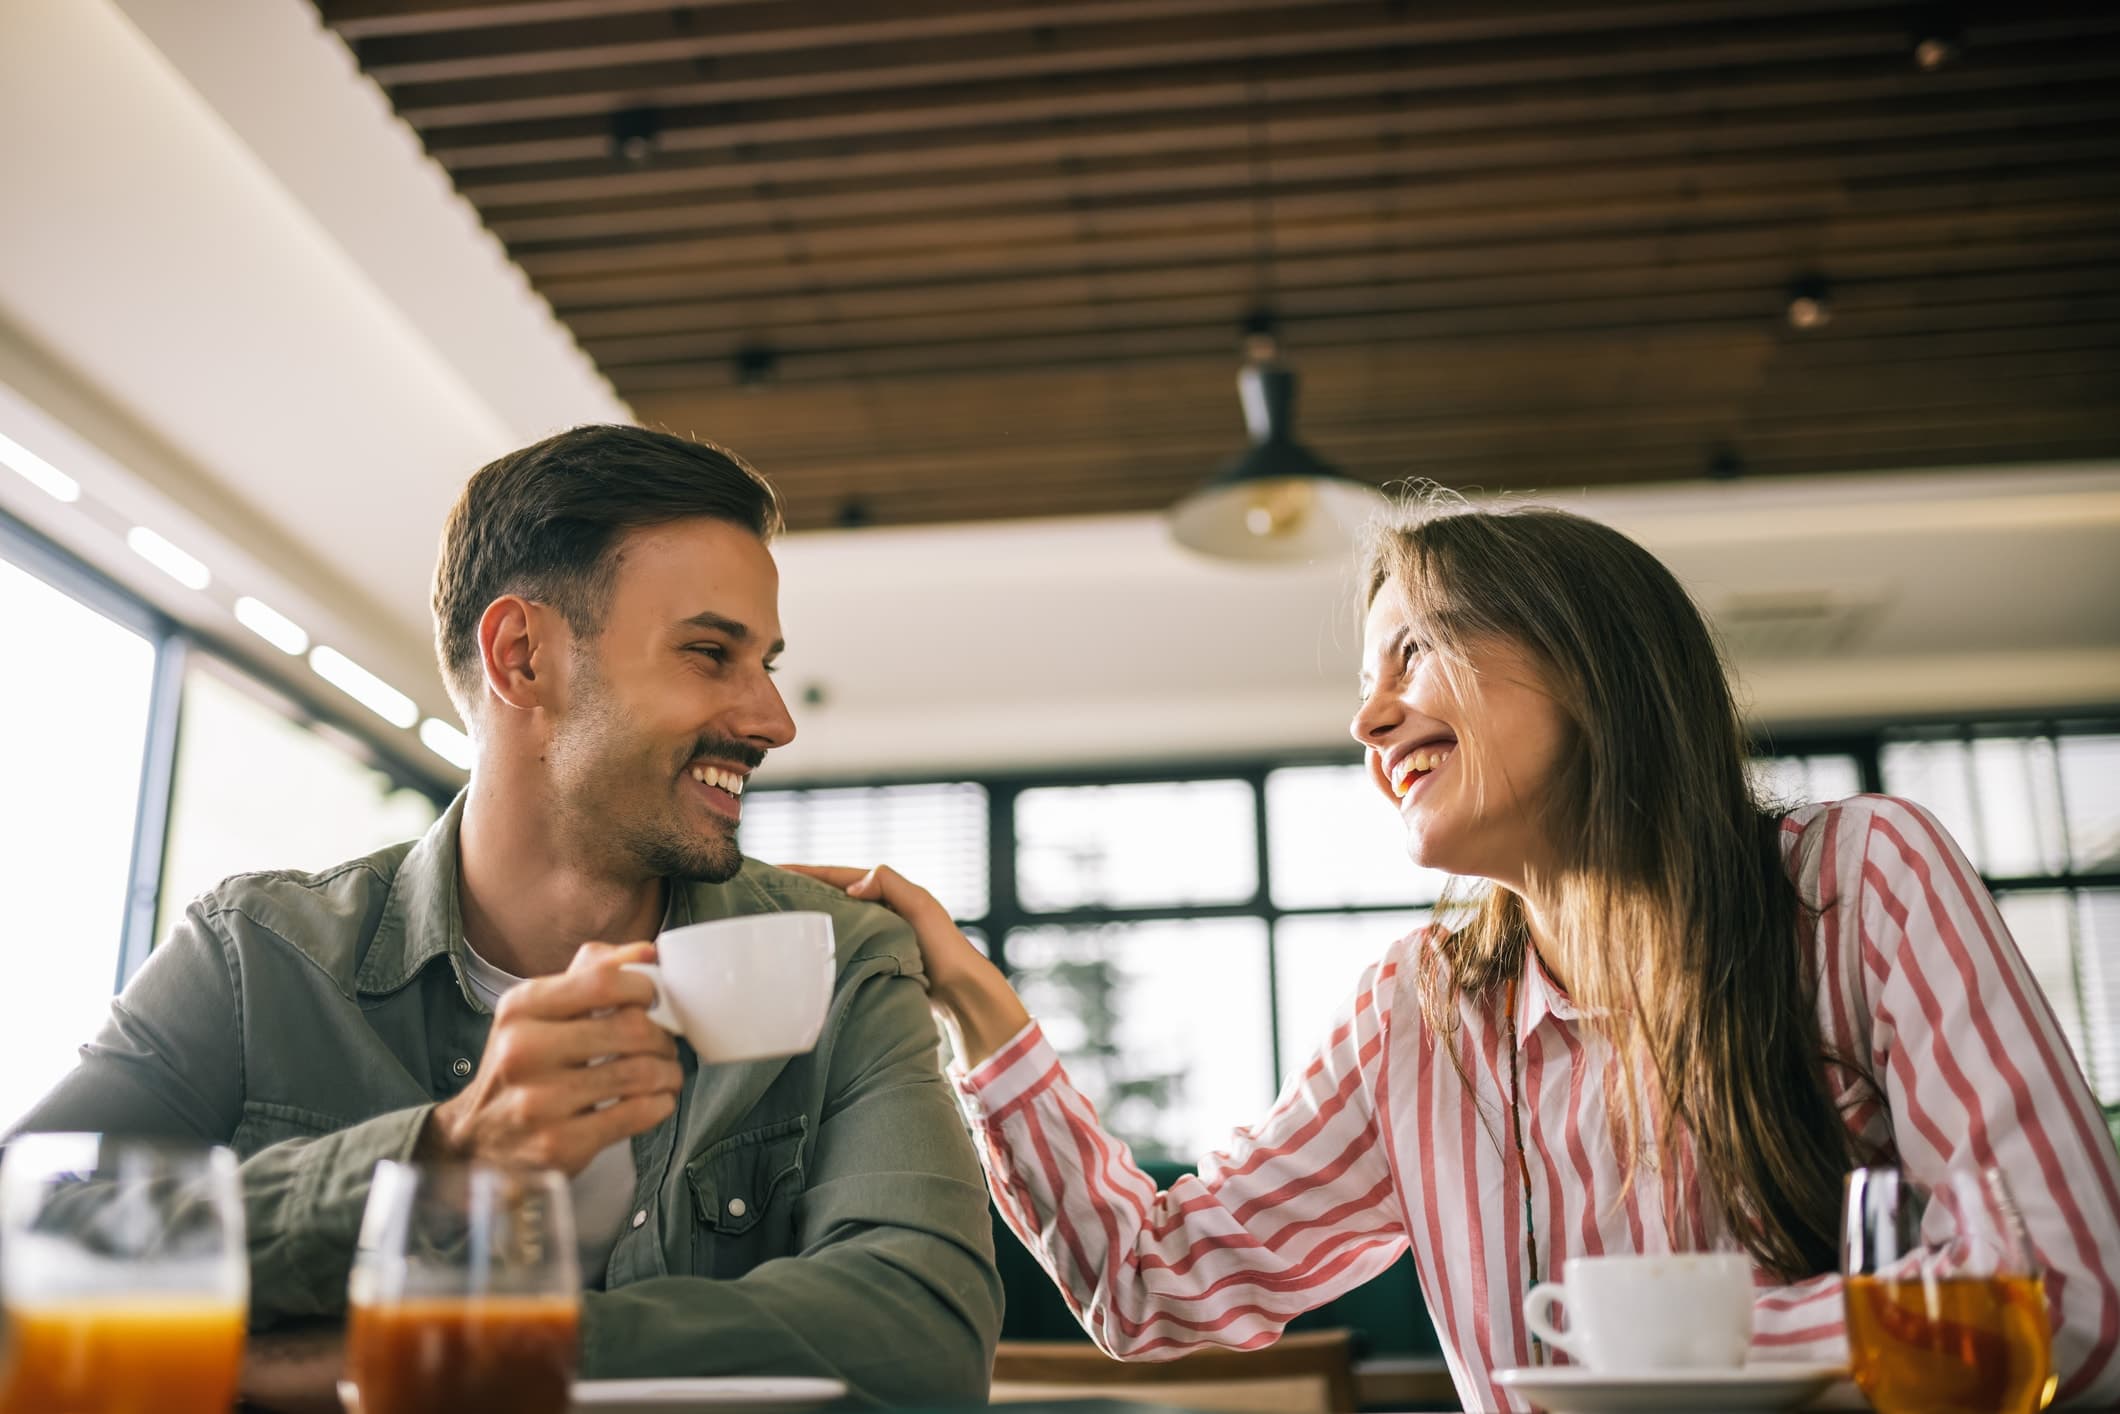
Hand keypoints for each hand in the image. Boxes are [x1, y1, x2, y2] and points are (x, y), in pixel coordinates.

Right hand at [420, 942, 681, 1175]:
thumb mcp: (539, 1012)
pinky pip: (638, 1114)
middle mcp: (524, 1052)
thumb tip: (646, 952)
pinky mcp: (560, 1144)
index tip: (652, 1001)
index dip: (645, 988)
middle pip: (632, 1029)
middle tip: (665, 1044)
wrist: (477, 1138)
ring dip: (668, 1072)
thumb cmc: (523, 1065)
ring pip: (641, 1073)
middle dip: (663, 1036)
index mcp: (521, 1008)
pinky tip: (654, 1100)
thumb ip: (591, 975)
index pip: (605, 981)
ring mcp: (540, 1102)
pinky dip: (660, 1104)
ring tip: (666, 1073)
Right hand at [782, 864, 1030, 1068]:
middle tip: (762, 895)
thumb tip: (852, 884)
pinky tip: (800, 955)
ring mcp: (873, 935)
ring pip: (831, 922)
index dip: (804, 872)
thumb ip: (890, 884)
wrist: (960, 993)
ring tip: (773, 922)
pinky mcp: (872, 960)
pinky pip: (838, 947)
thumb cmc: (944, 948)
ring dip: (806, 920)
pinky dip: (819, 946)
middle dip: (798, 893)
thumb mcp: (920, 906)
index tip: (771, 870)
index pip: (835, 875)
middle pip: (828, 896)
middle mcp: (877, 910)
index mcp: (886, 891)